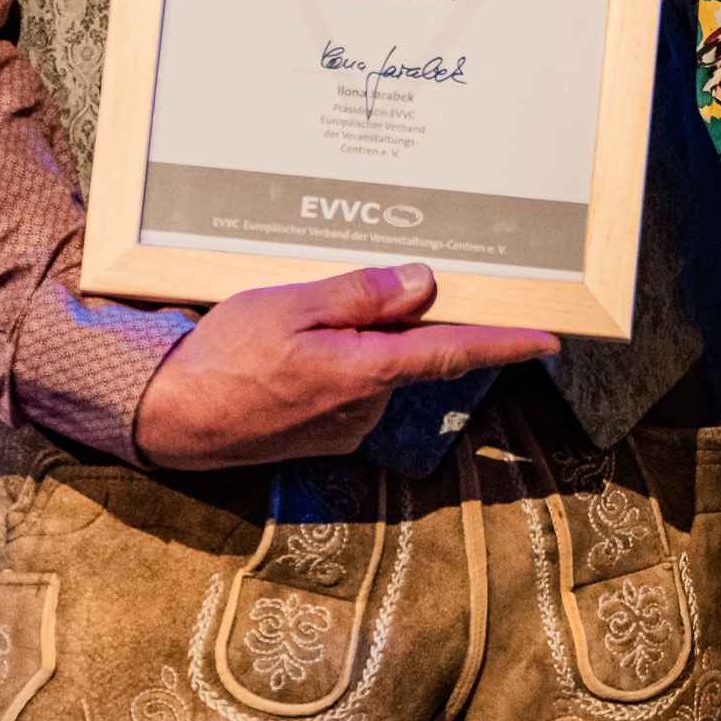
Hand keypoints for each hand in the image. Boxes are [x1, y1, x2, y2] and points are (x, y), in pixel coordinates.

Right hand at [131, 264, 558, 470]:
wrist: (170, 419)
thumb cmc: (222, 358)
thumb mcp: (288, 306)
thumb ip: (361, 295)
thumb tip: (425, 284)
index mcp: (364, 370)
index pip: (453, 352)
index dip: (505, 343)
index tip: (550, 338)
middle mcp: (366, 406)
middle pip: (408, 351)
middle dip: (394, 320)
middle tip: (351, 289)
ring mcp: (346, 426)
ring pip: (376, 368)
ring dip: (358, 341)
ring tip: (297, 321)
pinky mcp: (325, 435)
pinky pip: (350, 388)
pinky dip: (336, 364)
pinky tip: (290, 351)